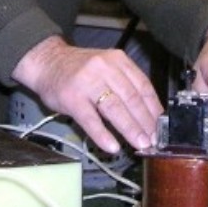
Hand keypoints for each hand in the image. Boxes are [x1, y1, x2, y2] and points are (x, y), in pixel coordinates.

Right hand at [12, 35, 162, 153]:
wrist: (46, 62)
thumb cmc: (79, 69)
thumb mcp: (106, 66)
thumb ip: (124, 83)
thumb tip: (148, 114)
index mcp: (117, 60)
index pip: (143, 86)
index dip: (154, 109)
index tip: (161, 127)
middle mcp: (104, 68)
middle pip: (131, 98)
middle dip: (145, 122)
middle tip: (153, 140)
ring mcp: (87, 83)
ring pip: (114, 109)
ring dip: (130, 129)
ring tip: (140, 144)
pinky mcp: (72, 98)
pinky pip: (91, 120)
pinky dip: (103, 135)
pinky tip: (112, 146)